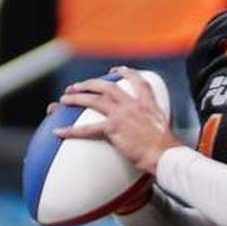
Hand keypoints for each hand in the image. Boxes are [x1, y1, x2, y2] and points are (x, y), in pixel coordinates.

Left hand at [55, 67, 182, 174]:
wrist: (165, 155)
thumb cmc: (166, 149)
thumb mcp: (164, 128)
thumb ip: (156, 124)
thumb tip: (154, 131)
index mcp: (148, 104)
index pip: (138, 81)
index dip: (126, 73)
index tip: (116, 70)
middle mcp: (133, 105)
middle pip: (108, 87)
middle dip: (91, 83)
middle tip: (78, 85)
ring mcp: (122, 115)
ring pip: (95, 100)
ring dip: (78, 97)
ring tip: (65, 99)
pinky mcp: (114, 128)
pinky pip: (87, 129)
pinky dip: (71, 131)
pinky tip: (59, 132)